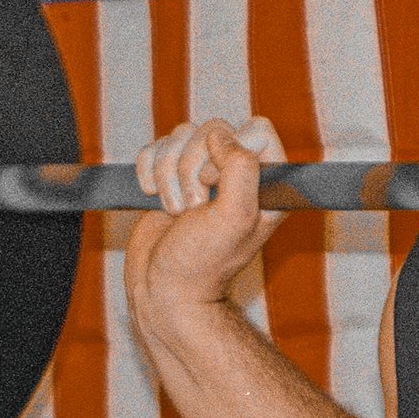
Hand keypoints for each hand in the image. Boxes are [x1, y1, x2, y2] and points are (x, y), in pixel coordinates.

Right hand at [124, 116, 282, 319]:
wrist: (164, 288)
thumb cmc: (204, 261)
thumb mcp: (236, 218)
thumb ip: (241, 170)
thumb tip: (220, 136)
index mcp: (269, 180)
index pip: (257, 130)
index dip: (231, 150)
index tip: (216, 185)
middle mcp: (239, 171)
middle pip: (213, 129)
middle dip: (191, 167)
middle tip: (194, 208)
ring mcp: (203, 171)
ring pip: (181, 135)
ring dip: (169, 174)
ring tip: (177, 211)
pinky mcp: (171, 175)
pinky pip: (155, 147)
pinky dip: (149, 170)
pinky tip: (154, 198)